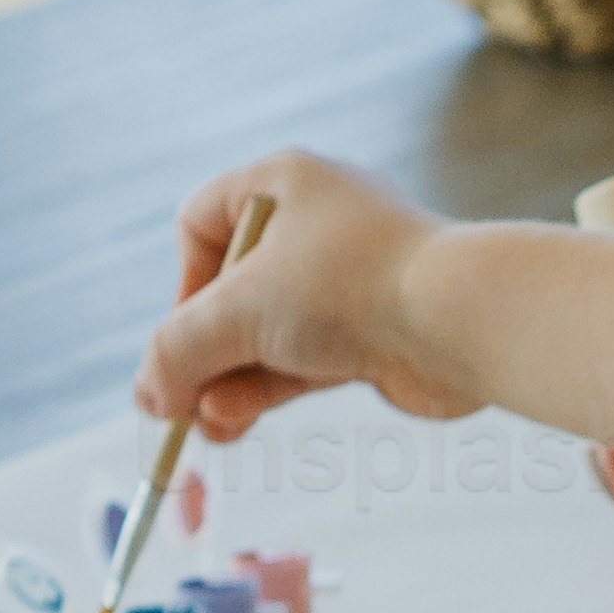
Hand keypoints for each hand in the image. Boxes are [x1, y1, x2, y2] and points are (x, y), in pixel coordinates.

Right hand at [140, 151, 476, 441]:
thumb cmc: (348, 287)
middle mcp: (316, 223)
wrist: (464, 321)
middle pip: (229, 291)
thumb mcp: (238, 313)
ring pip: (264, 334)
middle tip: (177, 406)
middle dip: (200, 352)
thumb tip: (149, 399)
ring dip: (226, 382)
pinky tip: (233, 424)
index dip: (181, 282)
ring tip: (205, 428)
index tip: (182, 332)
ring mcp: (347, 281)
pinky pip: (301, 360)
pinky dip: (265, 390)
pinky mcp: (372, 332)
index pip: (200, 222)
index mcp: (283, 183)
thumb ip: (178, 352)